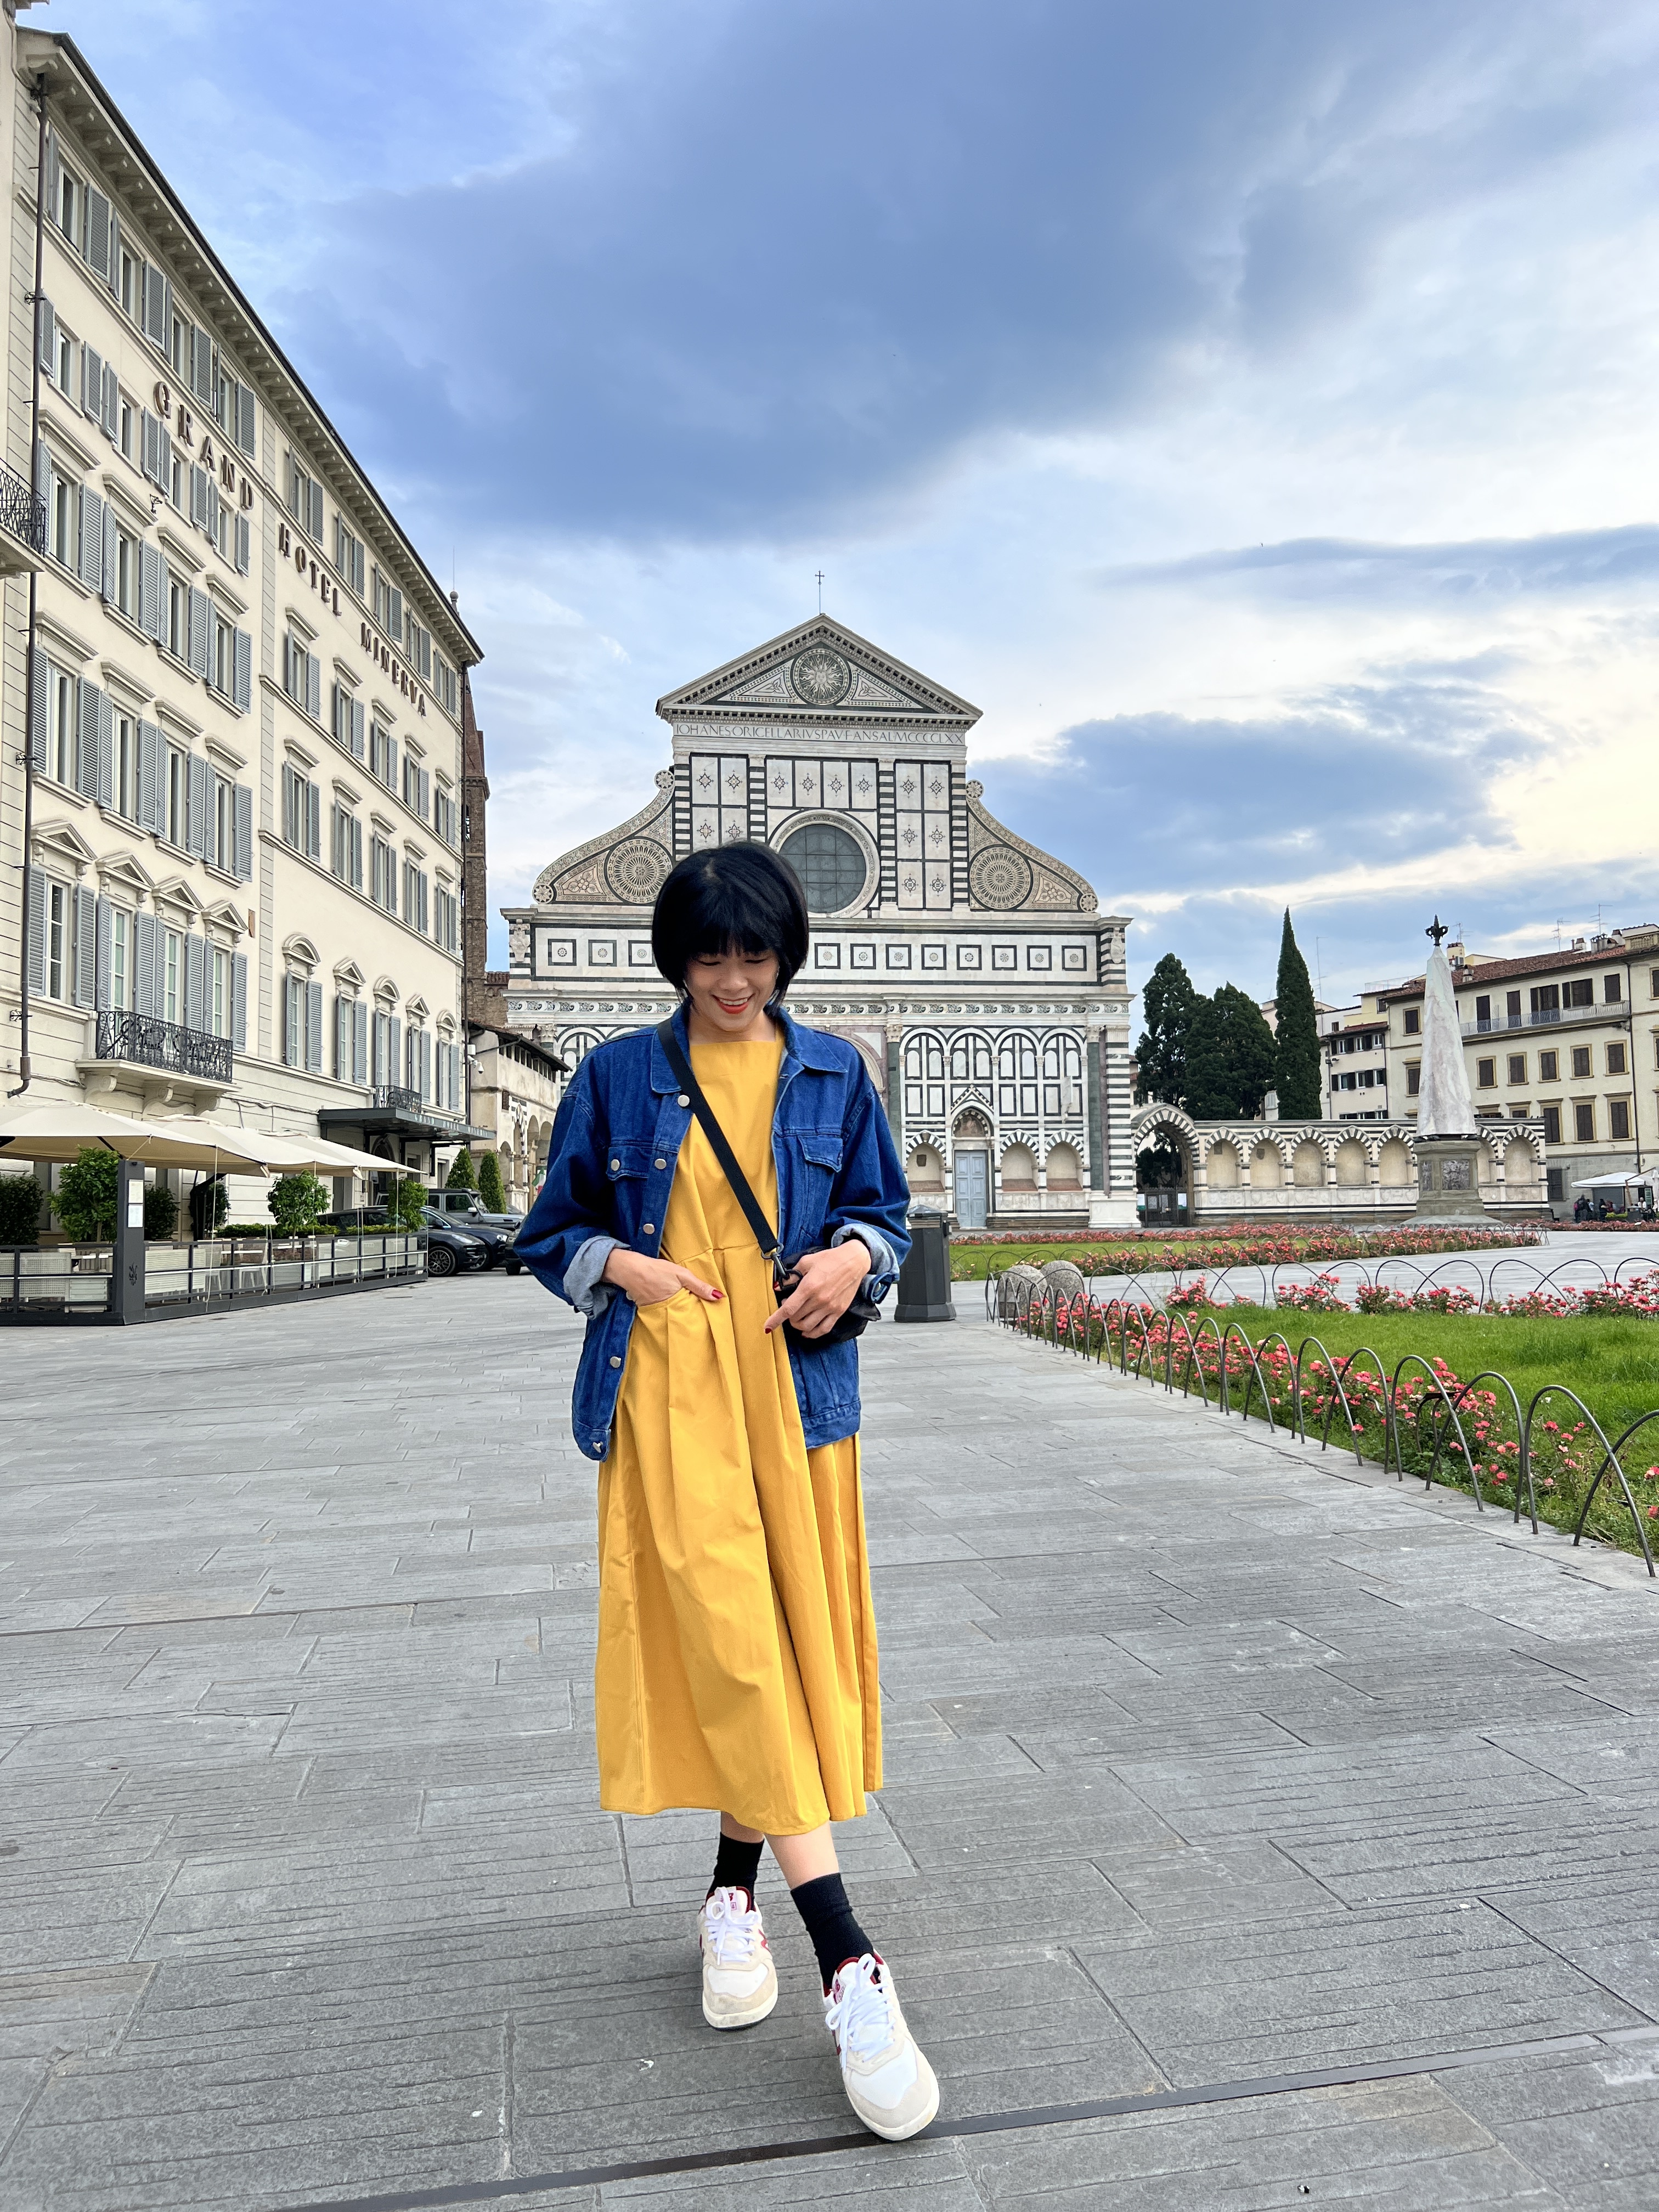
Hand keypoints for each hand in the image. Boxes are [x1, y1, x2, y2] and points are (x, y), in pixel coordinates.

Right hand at [602, 1249, 721, 1306]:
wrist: (629, 1269)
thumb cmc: (656, 1270)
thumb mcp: (681, 1274)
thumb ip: (699, 1286)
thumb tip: (719, 1296)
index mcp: (677, 1303)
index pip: (694, 1315)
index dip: (702, 1315)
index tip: (711, 1317)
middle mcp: (667, 1311)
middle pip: (684, 1317)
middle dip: (691, 1317)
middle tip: (702, 1318)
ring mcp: (657, 1312)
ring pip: (673, 1316)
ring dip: (680, 1314)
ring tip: (689, 1314)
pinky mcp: (648, 1310)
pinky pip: (662, 1313)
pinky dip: (667, 1311)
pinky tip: (672, 1308)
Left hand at [764, 1241, 869, 1338]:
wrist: (854, 1261)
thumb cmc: (831, 1259)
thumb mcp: (806, 1262)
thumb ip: (791, 1276)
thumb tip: (779, 1286)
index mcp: (809, 1287)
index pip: (788, 1309)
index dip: (776, 1319)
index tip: (768, 1326)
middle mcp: (819, 1299)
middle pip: (796, 1318)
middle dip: (787, 1316)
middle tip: (788, 1307)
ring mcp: (830, 1307)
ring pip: (807, 1326)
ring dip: (797, 1325)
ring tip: (796, 1318)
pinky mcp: (839, 1311)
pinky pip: (824, 1329)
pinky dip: (813, 1334)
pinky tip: (807, 1332)